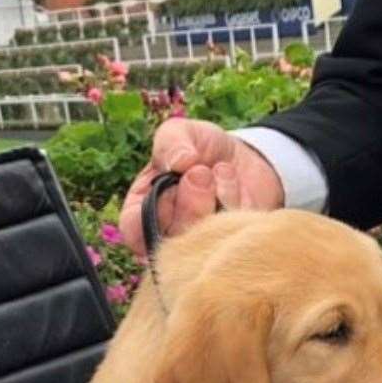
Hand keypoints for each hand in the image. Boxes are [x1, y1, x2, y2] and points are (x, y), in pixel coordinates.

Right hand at [119, 118, 283, 255]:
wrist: (247, 157)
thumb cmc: (202, 149)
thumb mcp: (182, 133)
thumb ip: (171, 142)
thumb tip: (180, 162)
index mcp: (141, 213)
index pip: (134, 231)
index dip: (156, 208)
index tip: (175, 177)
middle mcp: (168, 237)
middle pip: (172, 243)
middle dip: (190, 203)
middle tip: (203, 172)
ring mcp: (200, 248)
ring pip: (203, 244)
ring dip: (215, 201)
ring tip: (221, 172)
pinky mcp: (231, 249)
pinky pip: (232, 239)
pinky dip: (236, 205)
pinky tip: (235, 186)